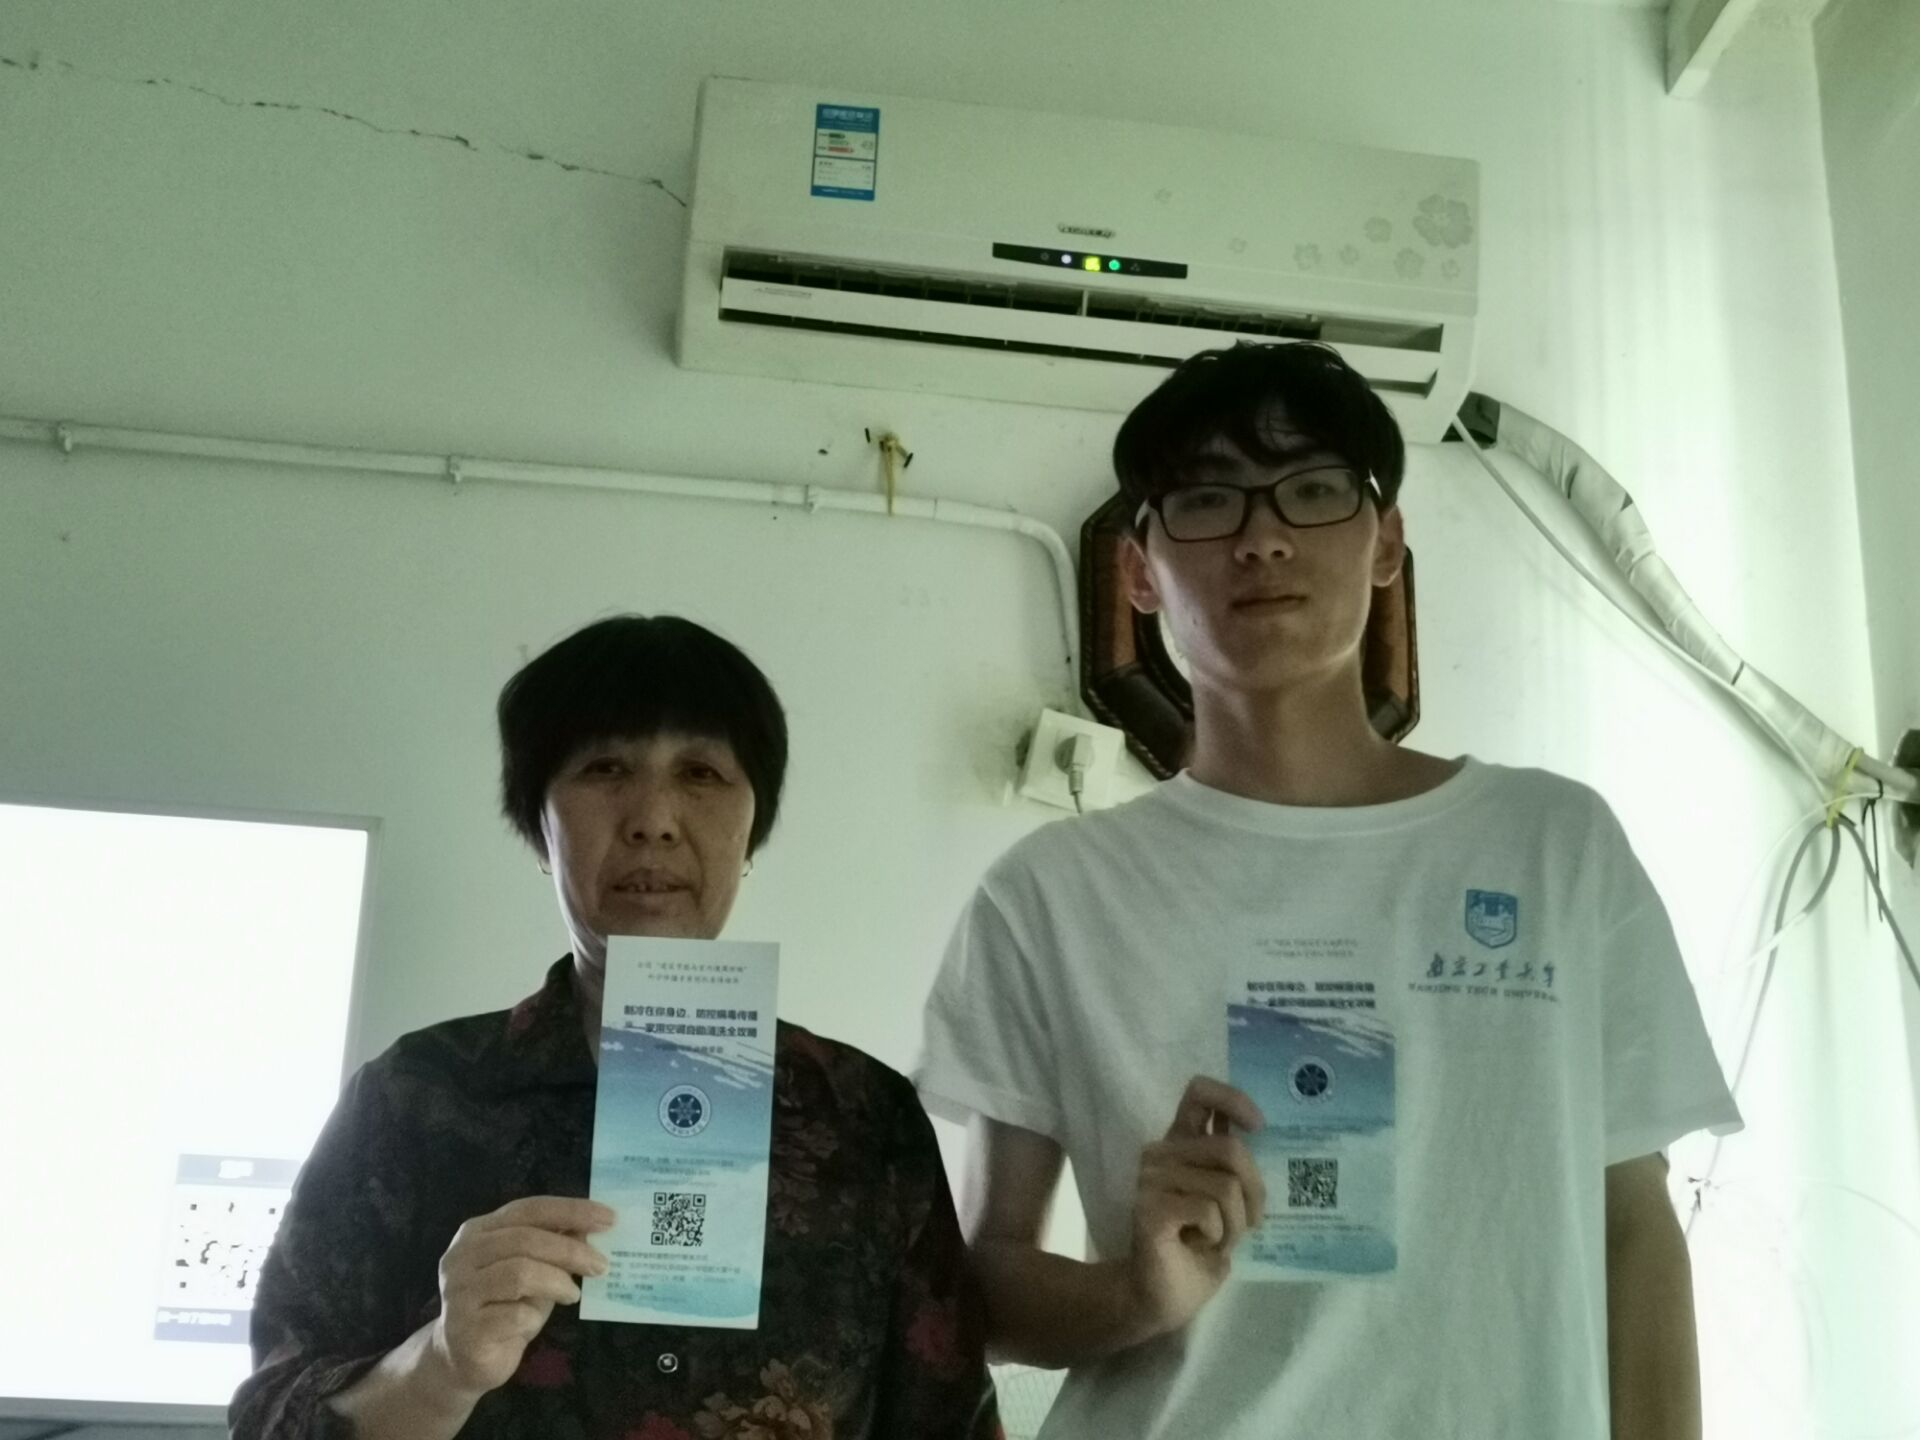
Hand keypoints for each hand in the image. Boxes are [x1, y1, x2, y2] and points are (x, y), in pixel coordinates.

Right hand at [422, 1196, 615, 1401]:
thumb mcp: (533, 1272)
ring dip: (557, 1282)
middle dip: (570, 1250)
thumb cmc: (503, 1308)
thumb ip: (554, 1248)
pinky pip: (513, 1315)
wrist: (462, 1361)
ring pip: (519, 1273)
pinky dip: (533, 1316)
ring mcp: (459, 1292)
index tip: (609, 1218)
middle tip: (601, 1265)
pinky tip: (534, 1322)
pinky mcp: (465, 1329)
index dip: (571, 1211)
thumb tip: (592, 1228)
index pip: (529, 1209)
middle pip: (525, 1240)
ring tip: (573, 1294)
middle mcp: (462, 1256)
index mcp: (478, 1231)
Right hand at [1125, 1076, 1266, 1338]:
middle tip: (1249, 1223)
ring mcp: (1150, 1179)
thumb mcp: (1227, 1200)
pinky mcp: (1149, 1209)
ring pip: (1225, 1186)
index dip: (1233, 1099)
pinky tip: (1199, 1246)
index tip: (1258, 1127)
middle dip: (1254, 1193)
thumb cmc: (1199, 1248)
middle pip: (1231, 1149)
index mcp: (1181, 1143)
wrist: (1162, 1296)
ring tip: (1217, 1240)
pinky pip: (1208, 1211)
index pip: (1200, 1093)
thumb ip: (1234, 1166)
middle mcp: (1161, 1153)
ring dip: (1235, 1225)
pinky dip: (1218, 1236)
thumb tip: (1260, 1135)